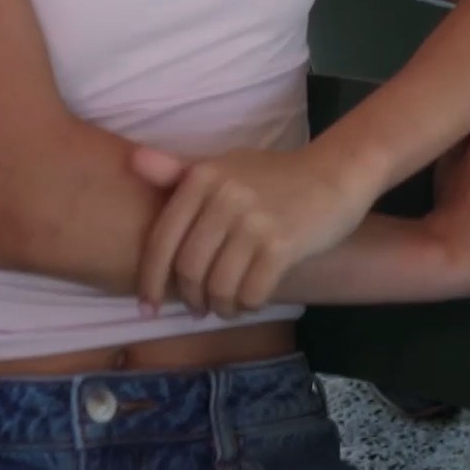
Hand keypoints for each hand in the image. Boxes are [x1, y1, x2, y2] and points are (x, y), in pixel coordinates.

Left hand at [130, 142, 372, 317]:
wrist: (337, 173)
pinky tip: (249, 302)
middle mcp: (225, 196)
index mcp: (204, 178)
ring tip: (224, 307)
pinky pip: (251, 292)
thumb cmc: (275, 176)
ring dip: (219, 306)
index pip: (161, 240)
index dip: (150, 280)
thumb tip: (133, 161)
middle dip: (190, 297)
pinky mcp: (282, 244)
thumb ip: (178, 171)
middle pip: (189, 269)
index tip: (147, 306)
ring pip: (219, 286)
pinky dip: (247, 305)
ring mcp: (254, 221)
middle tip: (198, 308)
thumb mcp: (226, 167)